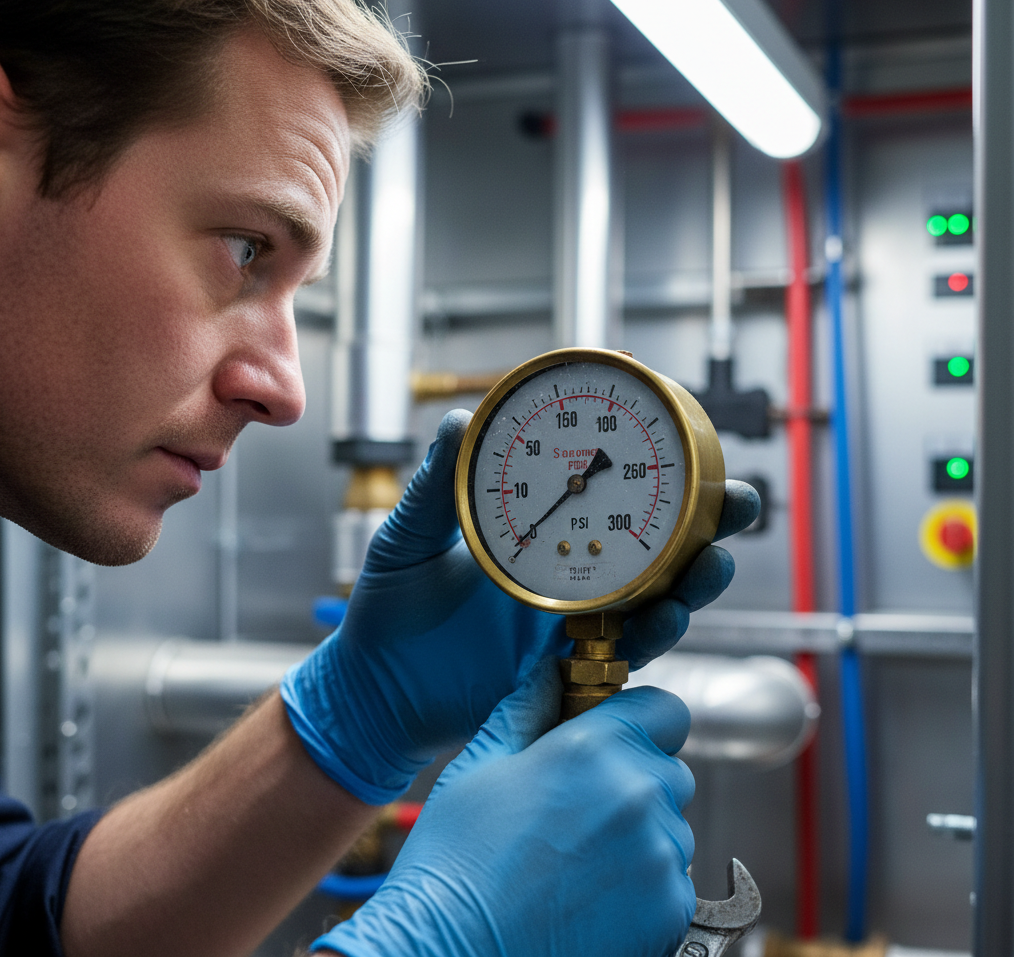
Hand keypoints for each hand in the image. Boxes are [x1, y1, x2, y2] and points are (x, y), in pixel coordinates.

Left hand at [281, 409, 758, 803]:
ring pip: (653, 593)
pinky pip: (624, 647)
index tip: (684, 434)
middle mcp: (563, 568)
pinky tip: (669, 617)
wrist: (378, 691)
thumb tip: (454, 421)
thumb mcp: (406, 538)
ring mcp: (570, 615)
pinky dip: (652, 633)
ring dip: (692, 578)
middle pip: (649, 540)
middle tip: (736, 499)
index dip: (644, 465)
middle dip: (701, 521)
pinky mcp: (567, 662)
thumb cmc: (388, 610)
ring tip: (714, 561)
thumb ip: (434, 488)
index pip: (598, 488)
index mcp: (531, 527)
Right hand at [311, 661, 696, 956]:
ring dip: (640, 834)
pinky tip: (590, 895)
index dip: (641, 720)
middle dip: (636, 779)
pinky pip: (674, 879)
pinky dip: (644, 885)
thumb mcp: (480, 766)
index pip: (664, 709)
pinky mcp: (671, 910)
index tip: (617, 738)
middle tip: (581, 808)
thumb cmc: (456, 862)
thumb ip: (528, 709)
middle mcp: (639, 794)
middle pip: (668, 768)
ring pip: (671, 826)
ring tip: (577, 859)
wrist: (452, 955)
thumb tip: (550, 673)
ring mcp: (660, 855)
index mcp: (593, 747)